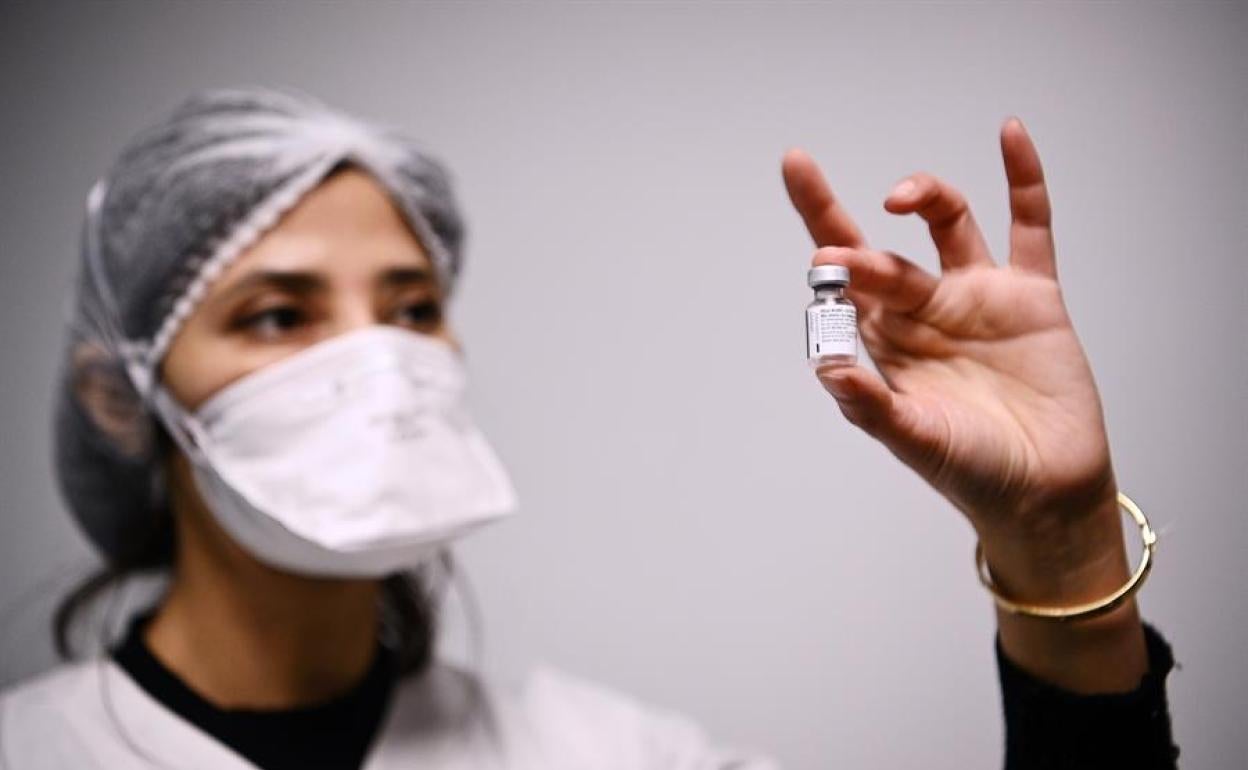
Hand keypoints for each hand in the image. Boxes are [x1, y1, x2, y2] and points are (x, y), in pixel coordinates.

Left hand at [784, 119, 1122, 586]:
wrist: (1047, 493)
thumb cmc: (971, 471)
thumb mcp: (914, 440)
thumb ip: (872, 406)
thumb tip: (827, 369)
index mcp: (885, 340)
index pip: (842, 279)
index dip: (819, 228)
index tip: (796, 171)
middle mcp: (925, 309)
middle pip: (882, 253)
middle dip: (851, 241)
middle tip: (829, 235)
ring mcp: (978, 297)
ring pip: (947, 223)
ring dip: (926, 197)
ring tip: (902, 196)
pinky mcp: (1032, 296)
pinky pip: (1029, 225)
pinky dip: (1022, 179)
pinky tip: (1009, 135)